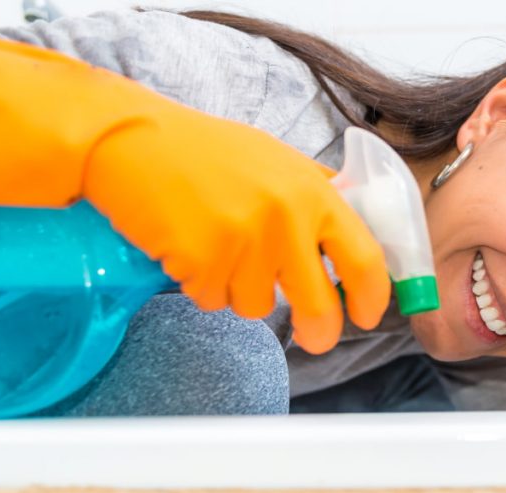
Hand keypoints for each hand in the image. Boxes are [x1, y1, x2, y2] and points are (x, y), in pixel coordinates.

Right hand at [85, 105, 390, 353]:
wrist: (133, 140)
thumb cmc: (208, 151)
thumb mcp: (279, 159)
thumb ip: (320, 193)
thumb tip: (361, 226)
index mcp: (314, 192)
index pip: (365, 258)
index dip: (372, 296)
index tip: (368, 315)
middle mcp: (286, 218)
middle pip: (319, 305)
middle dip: (320, 333)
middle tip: (314, 338)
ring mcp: (244, 242)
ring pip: (258, 306)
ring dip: (240, 290)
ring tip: (219, 246)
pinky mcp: (202, 261)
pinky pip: (214, 300)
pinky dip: (203, 284)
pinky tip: (190, 246)